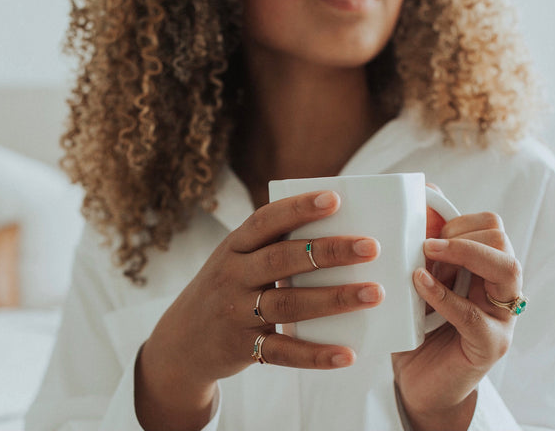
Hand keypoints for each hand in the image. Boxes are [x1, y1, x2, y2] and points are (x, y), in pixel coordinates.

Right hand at [136, 190, 383, 430]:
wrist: (180, 343)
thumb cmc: (224, 291)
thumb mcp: (235, 262)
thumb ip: (272, 248)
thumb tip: (338, 231)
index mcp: (233, 248)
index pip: (265, 221)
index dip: (298, 208)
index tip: (334, 199)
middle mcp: (232, 276)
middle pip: (282, 259)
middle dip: (328, 251)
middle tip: (371, 247)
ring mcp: (236, 313)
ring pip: (288, 304)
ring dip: (333, 298)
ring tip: (374, 293)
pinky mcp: (242, 349)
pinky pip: (283, 352)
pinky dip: (315, 354)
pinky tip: (346, 354)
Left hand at [392, 205, 521, 430]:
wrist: (419, 382)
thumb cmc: (416, 326)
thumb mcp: (417, 280)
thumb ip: (423, 250)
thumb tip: (422, 200)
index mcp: (485, 269)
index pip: (491, 226)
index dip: (458, 220)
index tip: (425, 230)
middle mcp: (500, 289)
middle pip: (501, 240)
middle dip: (462, 235)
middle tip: (426, 246)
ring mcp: (500, 318)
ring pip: (506, 268)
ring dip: (463, 253)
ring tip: (426, 253)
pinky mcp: (489, 345)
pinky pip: (474, 315)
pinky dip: (443, 294)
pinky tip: (418, 283)